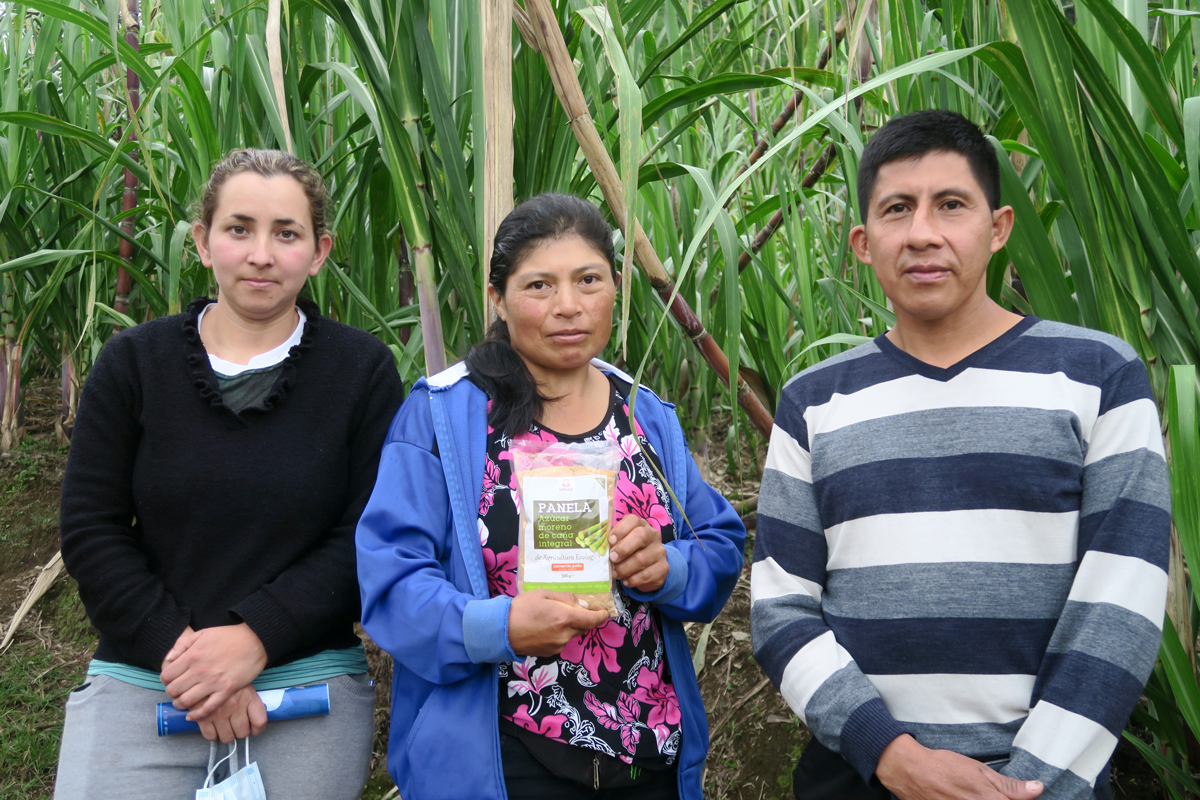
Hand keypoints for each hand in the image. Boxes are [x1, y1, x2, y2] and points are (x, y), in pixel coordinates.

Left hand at [160, 623, 267, 719]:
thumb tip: (168, 659)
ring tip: (182, 703)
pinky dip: (197, 715)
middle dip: (171, 693)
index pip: (167, 676)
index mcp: (192, 656)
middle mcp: (200, 670)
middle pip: (174, 690)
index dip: (165, 680)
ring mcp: (213, 682)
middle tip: (176, 692)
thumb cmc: (229, 635)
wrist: (255, 639)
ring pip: (187, 701)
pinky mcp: (226, 690)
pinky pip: (207, 708)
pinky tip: (192, 715)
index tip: (170, 680)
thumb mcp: (202, 633)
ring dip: (180, 705)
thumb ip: (182, 644)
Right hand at [195, 685, 267, 742]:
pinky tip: (213, 728)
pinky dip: (213, 735)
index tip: (254, 729)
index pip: (259, 721)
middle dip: (239, 731)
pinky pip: (211, 736)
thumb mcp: (242, 684)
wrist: (203, 672)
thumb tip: (254, 720)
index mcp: (248, 696)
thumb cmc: (225, 679)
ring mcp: (219, 713)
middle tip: (235, 726)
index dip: (257, 729)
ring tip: (224, 727)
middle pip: (243, 732)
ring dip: (226, 734)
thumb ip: (250, 700)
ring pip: (227, 737)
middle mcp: (235, 706)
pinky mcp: (203, 717)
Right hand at [508, 590, 610, 656]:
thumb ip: (566, 599)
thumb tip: (583, 605)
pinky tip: (546, 628)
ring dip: (570, 626)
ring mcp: (558, 646)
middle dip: (583, 619)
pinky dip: (560, 634)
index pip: (592, 620)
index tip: (604, 612)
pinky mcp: (550, 653)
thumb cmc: (521, 608)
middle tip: (576, 609)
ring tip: (554, 617)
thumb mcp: (543, 594)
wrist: (501, 630)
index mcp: (565, 618)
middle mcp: (565, 634)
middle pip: (583, 627)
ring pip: (572, 635)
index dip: (601, 616)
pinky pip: (562, 642)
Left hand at [609, 515, 668, 592]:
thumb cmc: (632, 552)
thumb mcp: (623, 544)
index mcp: (641, 525)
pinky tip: (626, 581)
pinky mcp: (663, 568)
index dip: (620, 530)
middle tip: (612, 558)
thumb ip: (614, 542)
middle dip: (623, 548)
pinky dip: (633, 579)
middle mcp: (653, 535)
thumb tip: (601, 548)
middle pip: (640, 536)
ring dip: (625, 568)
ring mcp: (660, 551)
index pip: (632, 520)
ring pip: (642, 558)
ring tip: (616, 574)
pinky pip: (647, 574)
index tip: (610, 541)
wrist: (652, 569)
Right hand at [876, 735, 1042, 799]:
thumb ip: (1011, 786)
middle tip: (985, 792)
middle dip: (1002, 799)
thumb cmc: (946, 767)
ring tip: (972, 793)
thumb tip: (1037, 788)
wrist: (912, 772)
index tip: (1015, 796)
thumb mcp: (980, 770)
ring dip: (984, 799)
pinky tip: (963, 796)